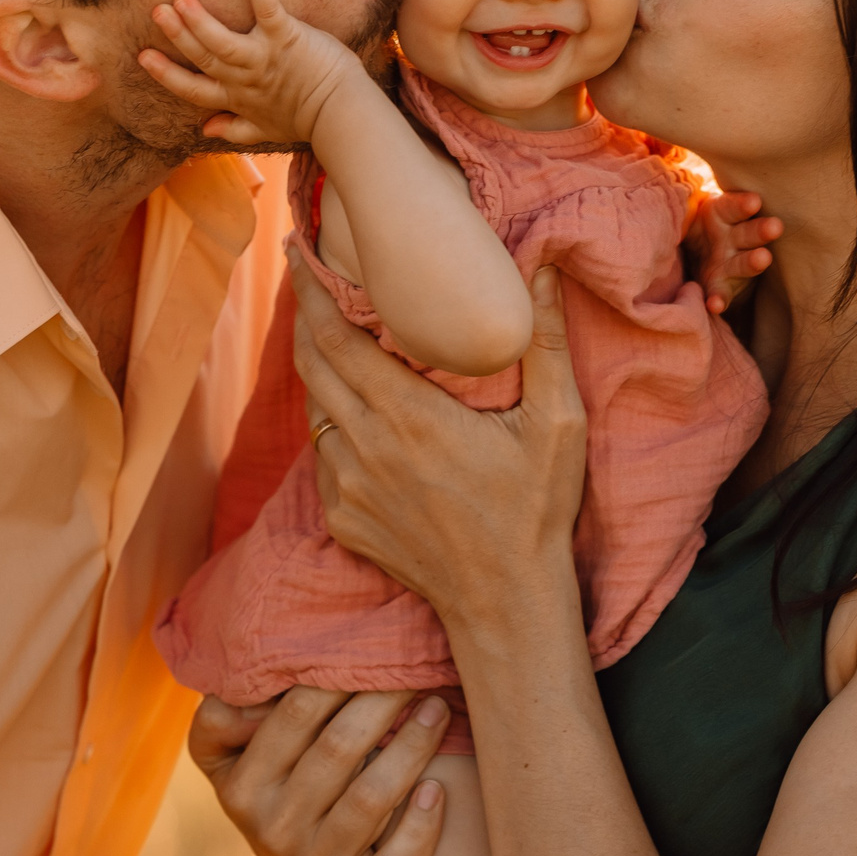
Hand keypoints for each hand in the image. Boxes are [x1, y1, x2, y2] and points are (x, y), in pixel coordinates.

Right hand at [137, 0, 367, 146]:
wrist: (341, 114)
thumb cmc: (304, 120)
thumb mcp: (263, 130)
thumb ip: (232, 129)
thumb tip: (203, 129)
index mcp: (235, 97)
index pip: (192, 88)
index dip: (166, 74)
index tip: (142, 56)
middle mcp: (244, 78)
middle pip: (203, 57)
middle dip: (177, 36)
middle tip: (156, 12)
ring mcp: (264, 57)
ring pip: (223, 40)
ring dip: (201, 21)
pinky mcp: (287, 38)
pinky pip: (269, 10)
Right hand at [189, 688, 451, 855]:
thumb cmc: (275, 784)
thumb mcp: (229, 754)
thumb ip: (225, 714)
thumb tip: (250, 682)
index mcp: (242, 786)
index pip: (295, 713)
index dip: (339, 672)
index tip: (374, 644)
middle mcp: (274, 827)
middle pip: (339, 748)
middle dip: (384, 699)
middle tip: (417, 667)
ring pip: (370, 799)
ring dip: (412, 746)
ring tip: (438, 707)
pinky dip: (420, 827)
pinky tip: (438, 789)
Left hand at [294, 254, 588, 635]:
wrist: (506, 602)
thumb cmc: (536, 509)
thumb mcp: (558, 422)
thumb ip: (546, 342)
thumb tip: (543, 269)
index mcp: (409, 416)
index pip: (336, 337)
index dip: (310, 291)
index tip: (298, 253)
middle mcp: (366, 448)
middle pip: (311, 365)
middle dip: (302, 317)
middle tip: (306, 281)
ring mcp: (349, 488)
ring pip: (316, 413)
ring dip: (320, 375)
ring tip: (336, 345)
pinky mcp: (344, 521)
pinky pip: (324, 459)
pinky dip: (334, 429)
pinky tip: (360, 420)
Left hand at [684, 189, 781, 314]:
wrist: (692, 254)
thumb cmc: (695, 223)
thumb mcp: (692, 208)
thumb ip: (686, 201)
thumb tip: (657, 178)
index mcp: (724, 214)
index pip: (735, 206)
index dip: (743, 203)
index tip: (754, 201)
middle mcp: (733, 238)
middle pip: (750, 232)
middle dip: (762, 230)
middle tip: (775, 226)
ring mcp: (730, 263)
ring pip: (744, 262)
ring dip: (754, 261)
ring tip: (763, 259)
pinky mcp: (721, 286)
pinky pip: (721, 293)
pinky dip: (719, 299)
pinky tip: (715, 305)